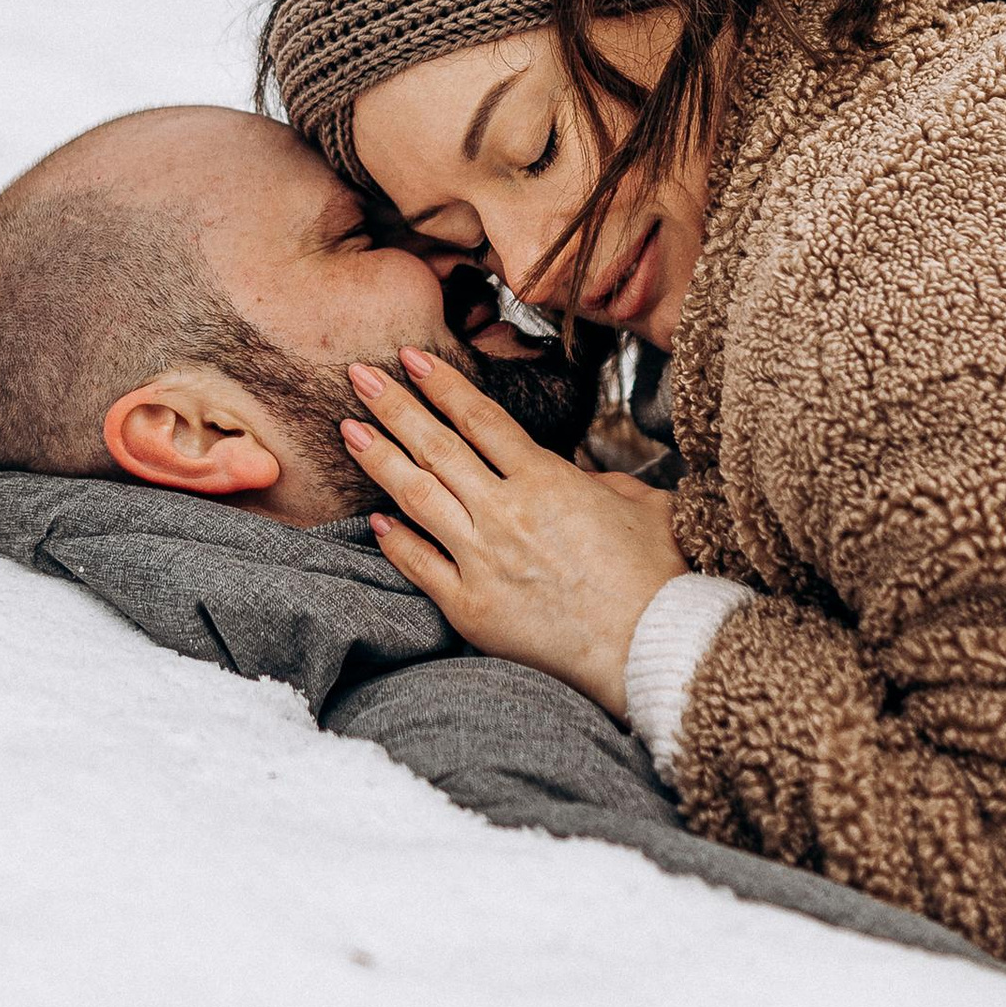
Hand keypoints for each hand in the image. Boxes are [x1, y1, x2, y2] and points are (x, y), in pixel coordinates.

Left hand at [343, 346, 688, 718]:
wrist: (650, 648)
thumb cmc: (657, 577)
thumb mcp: (646, 507)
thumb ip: (605, 484)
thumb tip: (582, 480)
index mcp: (548, 480)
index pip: (481, 419)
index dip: (443, 384)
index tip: (411, 358)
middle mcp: (506, 512)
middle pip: (436, 447)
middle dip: (393, 405)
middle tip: (358, 375)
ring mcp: (483, 560)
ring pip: (417, 496)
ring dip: (379, 458)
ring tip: (348, 430)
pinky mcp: (471, 607)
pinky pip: (419, 565)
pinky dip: (394, 540)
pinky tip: (373, 519)